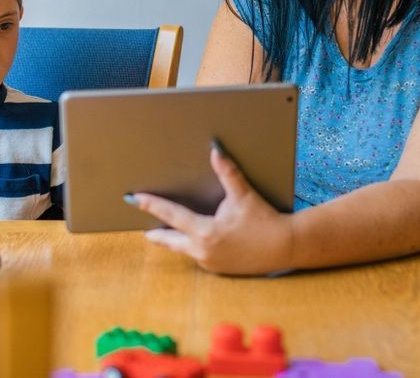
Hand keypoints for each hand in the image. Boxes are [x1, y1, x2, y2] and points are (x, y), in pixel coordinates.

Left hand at [126, 145, 294, 275]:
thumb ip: (227, 172)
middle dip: (156, 232)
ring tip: (161, 231)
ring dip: (174, 240)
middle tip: (142, 227)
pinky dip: (192, 247)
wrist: (285, 247)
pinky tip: (193, 240)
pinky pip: (198, 256)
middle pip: (170, 240)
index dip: (151, 205)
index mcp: (205, 232)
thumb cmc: (264, 220)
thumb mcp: (243, 195)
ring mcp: (210, 263)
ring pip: (184, 249)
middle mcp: (203, 250)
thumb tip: (215, 149)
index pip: (171, 216)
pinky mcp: (219, 269)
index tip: (134, 199)